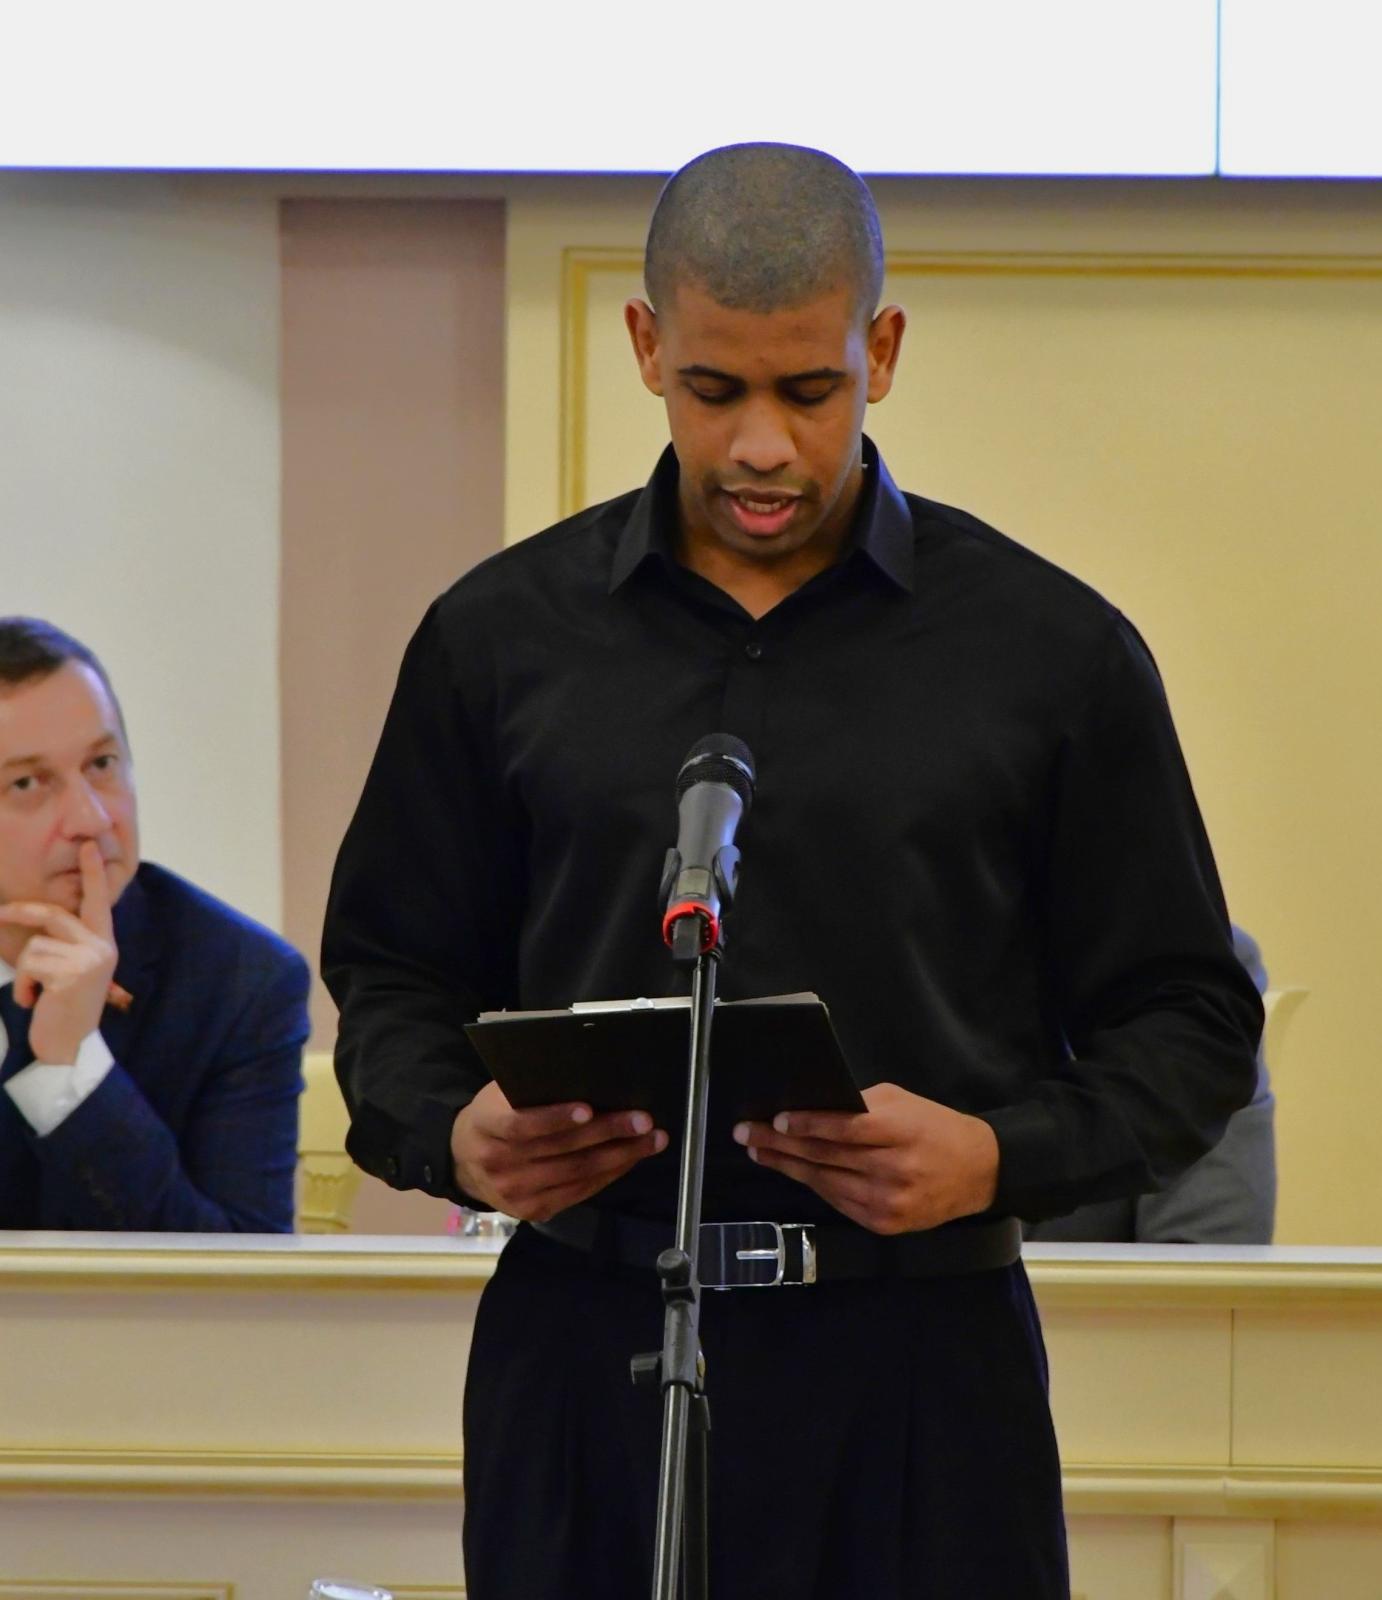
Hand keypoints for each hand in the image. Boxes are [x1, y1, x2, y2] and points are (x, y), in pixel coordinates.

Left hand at [0, 842, 118, 1063]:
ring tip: (36, 994)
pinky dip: (22, 986)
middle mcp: (101, 948)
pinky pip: (29, 965)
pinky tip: (35, 1002)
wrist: (71, 1048)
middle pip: (53, 916)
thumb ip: (67, 943)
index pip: (97, 902)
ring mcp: (88, 960)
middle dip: (20, 913)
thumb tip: (39, 922)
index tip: (88, 846)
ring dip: (24, 972)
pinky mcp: (70, 974)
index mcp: (103, 943)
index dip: (93, 873)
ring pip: (34, 946)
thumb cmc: (66, 1007)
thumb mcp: (73, 970)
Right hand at [451, 1079, 669, 1221]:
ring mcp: (514, 1192)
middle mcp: (497, 1163)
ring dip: (619, 1156)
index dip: (555, 1117)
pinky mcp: (532, 1211)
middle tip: (643, 1120)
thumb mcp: (500, 1094)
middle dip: (607, 1133)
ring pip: (576, 1173)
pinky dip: (608, 1174)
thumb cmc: (494, 1115)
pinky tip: (630, 1159)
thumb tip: (587, 1073)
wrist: (465, 1159)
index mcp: (485, 1124)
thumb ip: (532, 1088)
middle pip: (560, 1150)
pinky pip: (578, 1192)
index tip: (589, 1108)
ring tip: (650, 1140)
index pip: (520, 1123)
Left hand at [733, 1082, 999, 1233]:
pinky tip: (792, 1170)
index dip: (807, 1124)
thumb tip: (811, 1107)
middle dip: (780, 1144)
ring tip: (758, 1151)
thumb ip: (860, 1106)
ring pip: (825, 1182)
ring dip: (787, 1166)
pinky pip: (837, 1201)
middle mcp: (893, 1170)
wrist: (978, 1171)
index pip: (844, 1129)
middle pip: (825, 1156)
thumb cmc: (934, 1127)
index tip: (775, 1119)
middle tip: (747, 1133)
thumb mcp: (902, 1102)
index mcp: (899, 1132)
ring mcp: (887, 1201)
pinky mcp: (884, 1224)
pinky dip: (813, 1184)